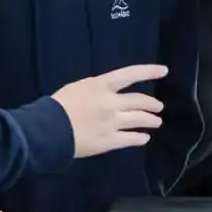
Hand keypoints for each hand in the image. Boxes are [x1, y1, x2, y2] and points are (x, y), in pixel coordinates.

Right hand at [52, 63, 167, 157]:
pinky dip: (140, 138)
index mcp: (101, 86)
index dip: (148, 72)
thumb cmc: (57, 106)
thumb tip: (108, 95)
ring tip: (157, 122)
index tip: (164, 71)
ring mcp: (112, 122)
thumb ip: (96, 90)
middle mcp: (111, 102)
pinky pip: (130, 139)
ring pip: (139, 120)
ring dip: (151, 121)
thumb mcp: (78, 88)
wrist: (48, 129)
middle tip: (159, 107)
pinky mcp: (109, 141)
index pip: (130, 74)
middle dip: (152, 104)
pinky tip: (144, 138)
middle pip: (139, 101)